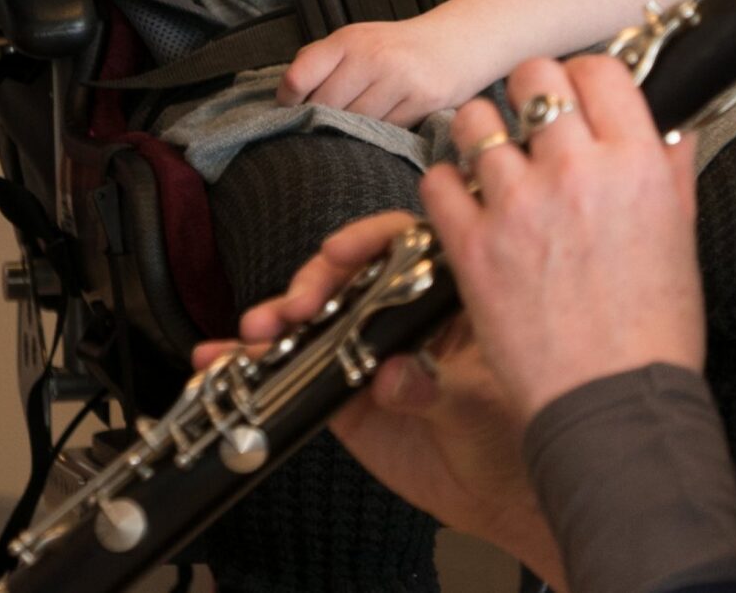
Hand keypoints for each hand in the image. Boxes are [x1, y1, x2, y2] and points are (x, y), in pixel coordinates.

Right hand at [195, 213, 567, 584]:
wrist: (503, 496)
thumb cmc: (515, 432)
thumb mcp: (479, 406)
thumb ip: (435, 388)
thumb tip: (393, 377)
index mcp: (446, 296)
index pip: (404, 246)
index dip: (368, 240)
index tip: (340, 253)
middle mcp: (402, 316)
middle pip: (348, 276)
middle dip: (313, 283)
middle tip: (298, 308)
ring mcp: (367, 352)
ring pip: (314, 319)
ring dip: (276, 318)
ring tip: (259, 333)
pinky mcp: (341, 393)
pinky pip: (293, 370)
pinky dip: (253, 363)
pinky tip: (219, 357)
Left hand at [278, 13, 493, 126]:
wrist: (459, 42)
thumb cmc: (401, 47)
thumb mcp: (358, 39)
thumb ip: (321, 60)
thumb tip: (286, 96)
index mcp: (349, 39)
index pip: (299, 76)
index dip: (289, 100)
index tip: (292, 109)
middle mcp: (372, 56)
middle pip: (325, 107)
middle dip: (321, 120)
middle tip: (326, 125)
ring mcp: (398, 79)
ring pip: (355, 124)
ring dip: (351, 131)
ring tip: (357, 125)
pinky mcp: (422, 102)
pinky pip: (386, 132)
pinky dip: (380, 135)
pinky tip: (383, 126)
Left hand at [421, 55, 702, 421]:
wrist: (613, 406)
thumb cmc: (653, 332)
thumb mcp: (681, 235)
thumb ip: (670, 167)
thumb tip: (670, 121)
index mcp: (636, 164)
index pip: (598, 69)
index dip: (583, 75)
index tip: (576, 93)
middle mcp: (576, 172)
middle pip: (533, 76)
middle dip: (529, 91)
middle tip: (530, 119)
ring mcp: (518, 206)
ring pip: (475, 119)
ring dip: (481, 132)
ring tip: (490, 156)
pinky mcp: (472, 246)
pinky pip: (437, 181)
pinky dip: (447, 186)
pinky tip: (466, 203)